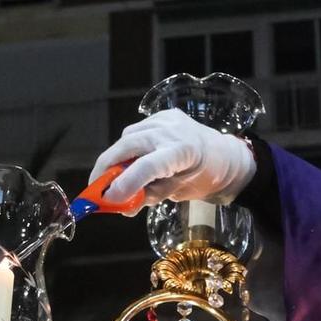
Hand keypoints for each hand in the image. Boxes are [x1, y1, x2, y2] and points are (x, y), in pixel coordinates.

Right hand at [89, 109, 255, 212]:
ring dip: (117, 158)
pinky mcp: (162, 115)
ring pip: (127, 138)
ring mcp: (166, 119)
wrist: (225, 155)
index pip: (147, 167)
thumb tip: (122, 206)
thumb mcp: (179, 192)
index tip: (106, 199)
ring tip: (119, 176)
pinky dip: (129, 148)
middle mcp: (173, 130)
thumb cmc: (203, 177)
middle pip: (127, 146)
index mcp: (183, 152)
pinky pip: (135, 132)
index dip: (123, 183)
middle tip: (96, 189)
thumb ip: (150, 196)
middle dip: (105, 168)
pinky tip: (136, 160)